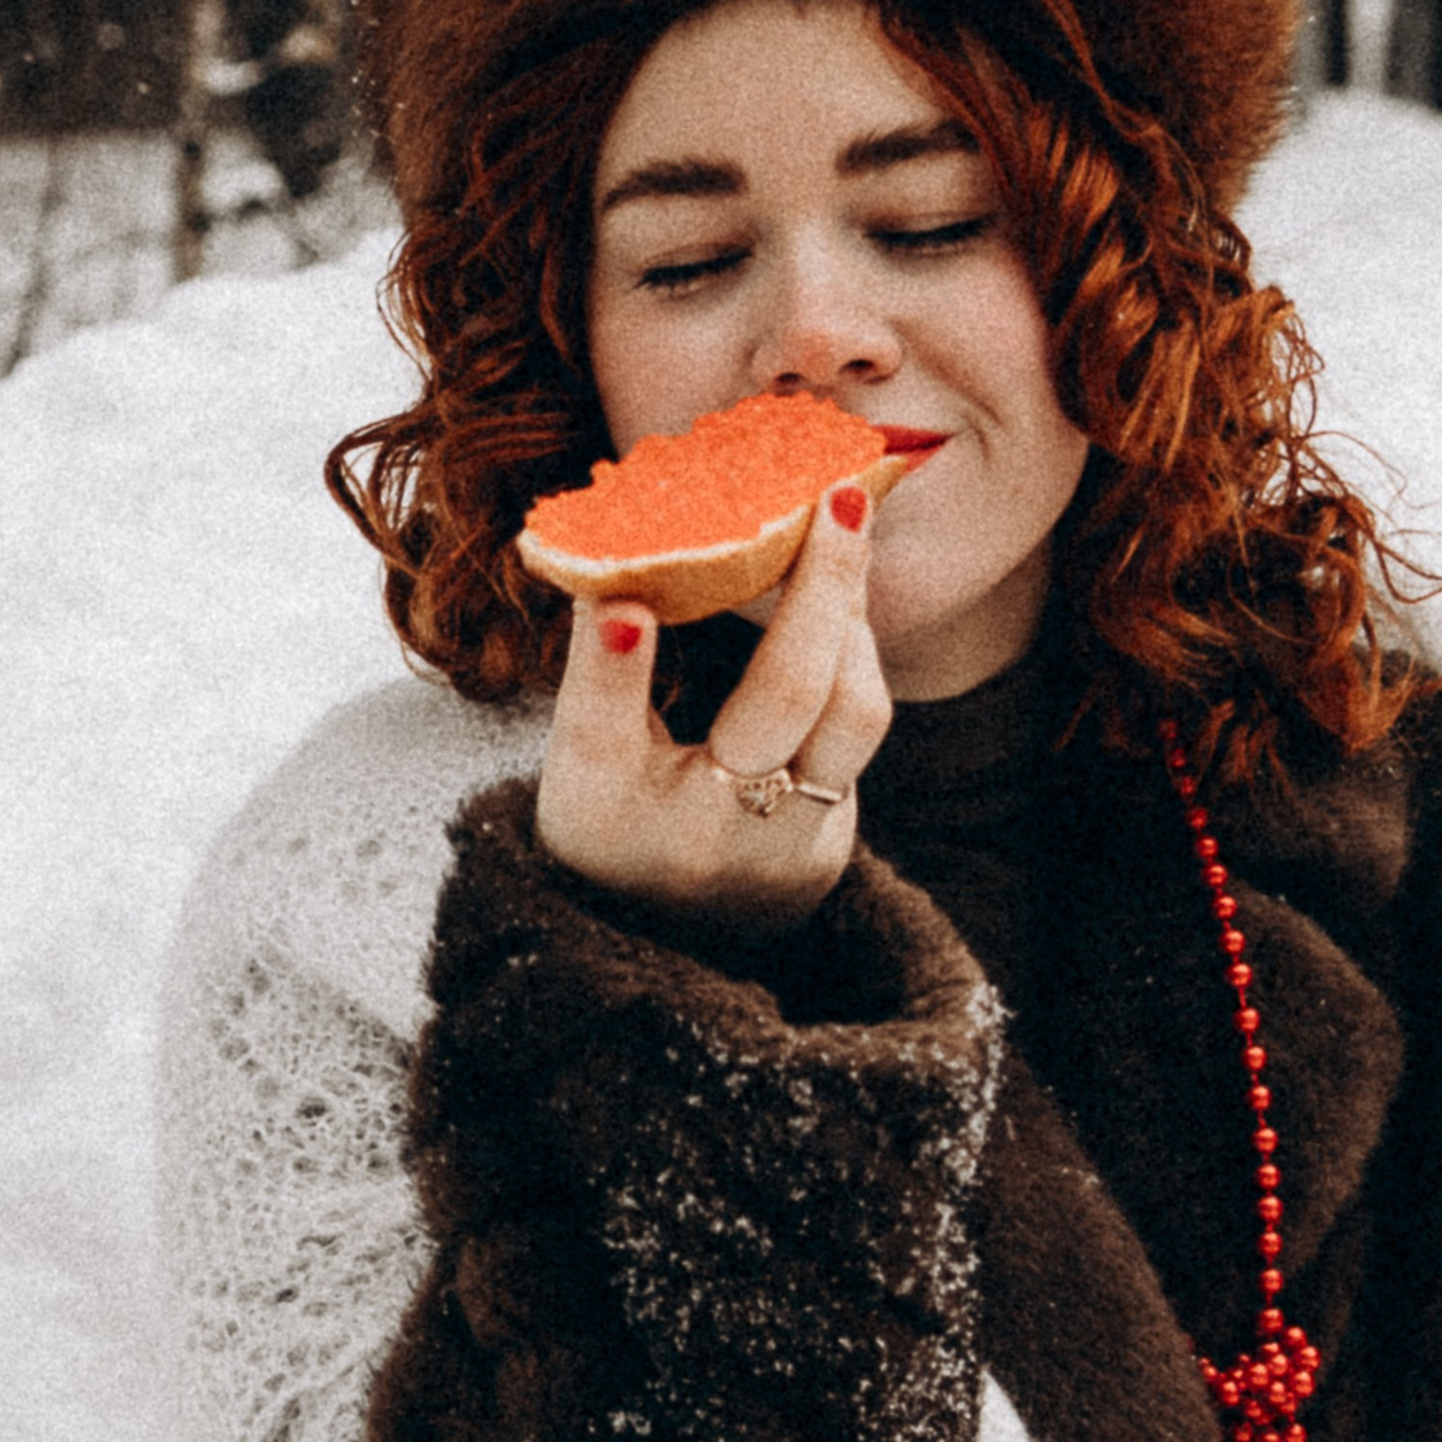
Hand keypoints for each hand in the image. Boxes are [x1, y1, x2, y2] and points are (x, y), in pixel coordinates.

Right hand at [536, 478, 891, 929]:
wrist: (657, 947)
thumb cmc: (605, 839)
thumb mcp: (579, 773)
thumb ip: (599, 683)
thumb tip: (617, 591)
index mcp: (684, 823)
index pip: (730, 710)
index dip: (776, 615)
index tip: (752, 534)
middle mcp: (763, 839)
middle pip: (831, 701)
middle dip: (835, 588)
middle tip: (835, 494)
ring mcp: (814, 842)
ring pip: (862, 714)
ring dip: (851, 621)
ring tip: (831, 538)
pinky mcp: (839, 837)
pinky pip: (859, 732)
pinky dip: (847, 660)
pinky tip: (830, 603)